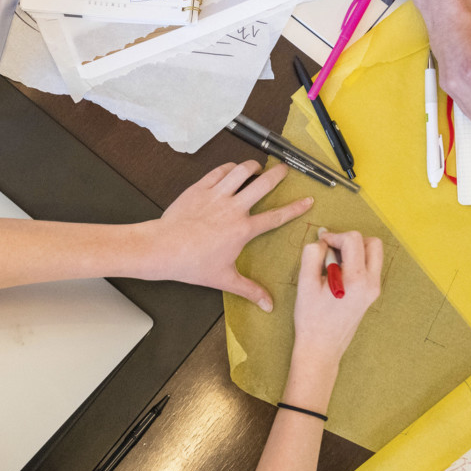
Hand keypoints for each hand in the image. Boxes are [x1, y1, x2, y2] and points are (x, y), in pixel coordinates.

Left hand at [144, 161, 313, 310]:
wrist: (163, 248)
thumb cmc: (192, 264)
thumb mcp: (224, 279)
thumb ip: (250, 290)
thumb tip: (268, 305)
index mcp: (243, 230)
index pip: (276, 216)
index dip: (295, 207)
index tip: (307, 199)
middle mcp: (234, 209)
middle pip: (263, 184)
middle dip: (278, 174)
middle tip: (284, 169)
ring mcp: (217, 195)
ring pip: (241, 171)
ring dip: (252, 166)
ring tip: (257, 166)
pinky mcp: (200, 188)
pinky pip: (219, 171)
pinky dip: (229, 167)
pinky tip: (232, 169)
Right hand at [292, 229, 381, 371]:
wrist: (321, 348)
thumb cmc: (311, 318)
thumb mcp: (305, 283)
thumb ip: (312, 254)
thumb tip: (322, 240)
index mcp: (357, 279)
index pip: (353, 240)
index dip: (334, 236)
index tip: (321, 243)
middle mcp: (371, 283)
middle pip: (372, 243)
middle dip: (350, 241)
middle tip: (331, 251)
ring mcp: (374, 290)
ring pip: (373, 254)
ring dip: (355, 250)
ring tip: (333, 263)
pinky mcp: (371, 294)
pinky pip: (369, 267)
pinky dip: (356, 262)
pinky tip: (338, 274)